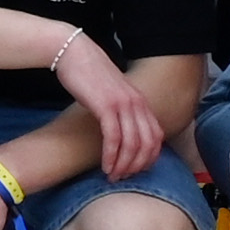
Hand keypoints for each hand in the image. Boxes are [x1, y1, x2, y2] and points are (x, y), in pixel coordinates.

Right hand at [47, 28, 162, 176]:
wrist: (72, 52)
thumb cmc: (87, 73)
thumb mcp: (112, 91)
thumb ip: (121, 107)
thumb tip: (120, 127)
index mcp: (140, 101)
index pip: (157, 136)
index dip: (150, 157)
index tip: (135, 169)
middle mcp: (137, 104)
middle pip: (148, 144)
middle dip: (137, 166)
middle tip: (123, 177)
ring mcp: (123, 104)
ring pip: (132, 144)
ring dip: (123, 165)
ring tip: (112, 176)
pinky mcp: (106, 106)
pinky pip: (114, 138)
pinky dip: (111, 156)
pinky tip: (105, 165)